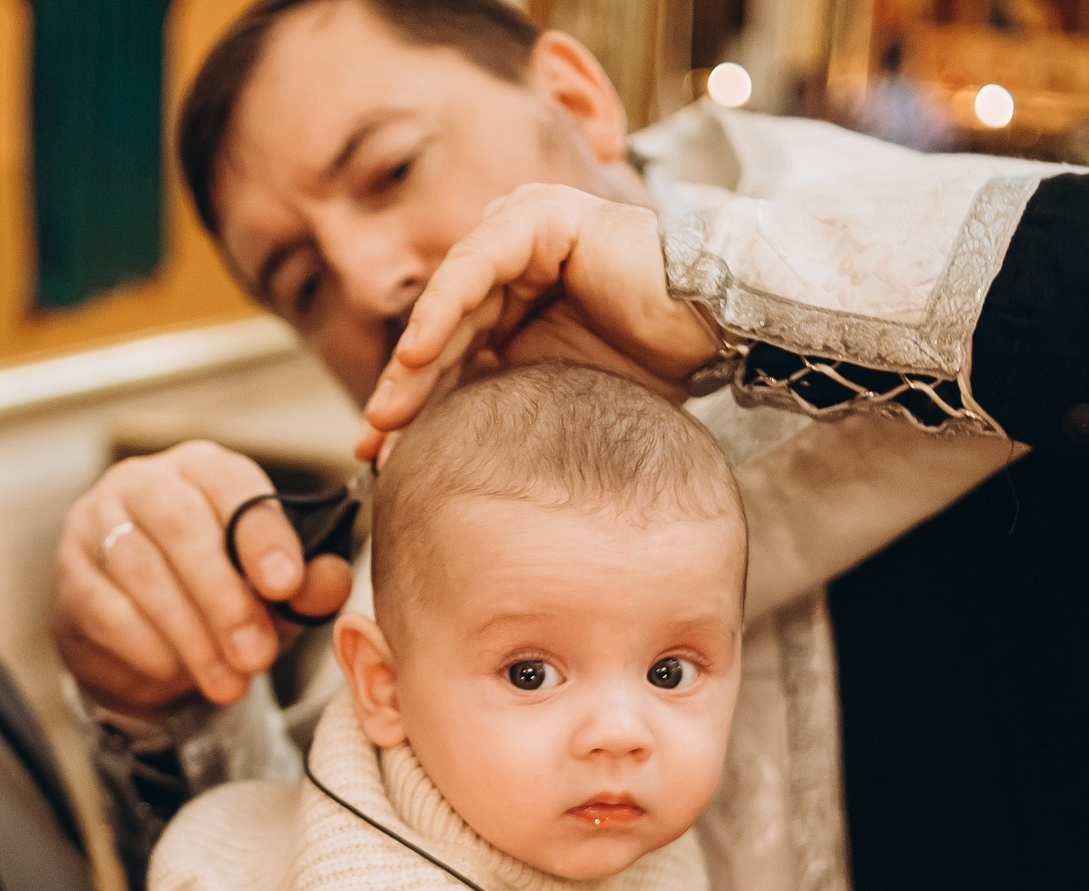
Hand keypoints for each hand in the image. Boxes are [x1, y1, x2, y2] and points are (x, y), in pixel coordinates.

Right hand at [50, 442, 352, 713]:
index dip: (262, 535)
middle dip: (224, 597)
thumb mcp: (273, 594)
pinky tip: (178, 675)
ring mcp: (96, 523)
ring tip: (229, 683)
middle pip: (181, 526)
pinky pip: (106, 609)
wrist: (146, 644)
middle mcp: (143, 482)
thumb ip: (307, 585)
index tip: (286, 585)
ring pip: (140, 570)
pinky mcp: (69, 576)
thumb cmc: (220, 598)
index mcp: (204, 468)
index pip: (233, 485)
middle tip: (258, 656)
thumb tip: (331, 578)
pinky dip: (148, 647)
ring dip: (190, 634)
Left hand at [358, 184, 719, 460]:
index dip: (417, 407)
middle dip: (405, 392)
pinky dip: (443, 311)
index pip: (453, 356)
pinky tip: (417, 357)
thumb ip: (510, 411)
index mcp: (517, 302)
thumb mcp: (562, 399)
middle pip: (444, 332)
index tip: (382, 461)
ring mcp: (523, 232)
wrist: (716, 328)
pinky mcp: (539, 218)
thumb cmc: (654, 368)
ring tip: (388, 413)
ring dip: (414, 362)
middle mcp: (513, 262)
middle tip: (372, 446)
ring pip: (451, 302)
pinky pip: (476, 267)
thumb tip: (454, 474)